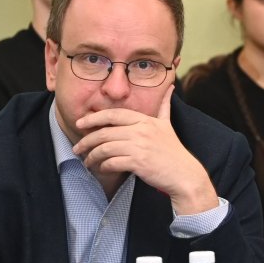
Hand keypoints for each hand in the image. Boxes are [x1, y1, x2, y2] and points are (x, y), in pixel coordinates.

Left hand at [72, 91, 218, 214]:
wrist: (185, 174)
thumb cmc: (174, 151)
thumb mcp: (168, 125)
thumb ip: (164, 107)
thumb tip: (169, 87)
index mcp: (145, 121)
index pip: (113, 115)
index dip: (93, 118)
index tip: (80, 123)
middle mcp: (141, 132)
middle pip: (104, 133)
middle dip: (86, 141)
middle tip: (78, 148)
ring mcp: (140, 147)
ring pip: (105, 149)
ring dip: (92, 156)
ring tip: (87, 161)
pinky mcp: (139, 163)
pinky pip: (112, 163)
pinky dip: (103, 167)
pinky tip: (102, 169)